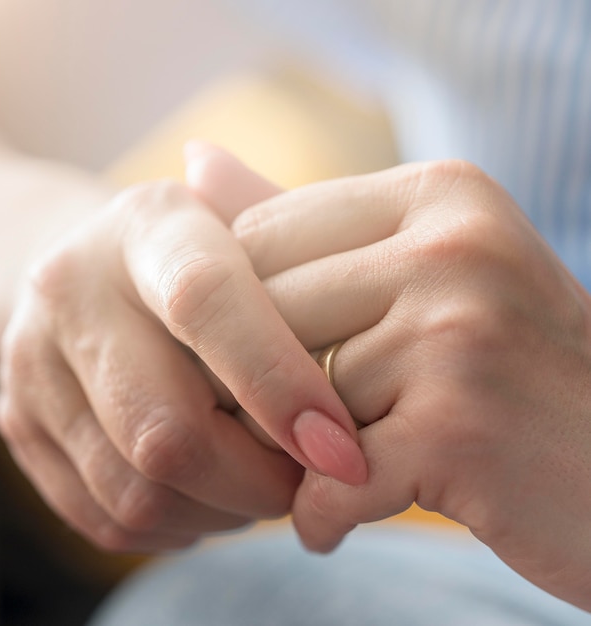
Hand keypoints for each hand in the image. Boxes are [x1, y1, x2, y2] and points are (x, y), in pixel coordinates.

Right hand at [0, 160, 365, 552]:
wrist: (93, 273)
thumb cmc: (202, 257)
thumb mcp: (249, 232)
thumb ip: (303, 254)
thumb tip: (360, 297)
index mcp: (146, 225)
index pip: (207, 303)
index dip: (279, 385)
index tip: (341, 450)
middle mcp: (74, 286)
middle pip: (167, 428)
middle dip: (258, 480)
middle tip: (309, 478)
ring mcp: (34, 360)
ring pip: (138, 490)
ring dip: (222, 510)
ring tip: (264, 485)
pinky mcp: (18, 424)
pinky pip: (107, 518)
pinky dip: (179, 525)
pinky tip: (213, 493)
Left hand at [198, 154, 590, 609]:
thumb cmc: (507, 368)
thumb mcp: (418, 271)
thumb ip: (301, 220)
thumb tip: (193, 159)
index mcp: (436, 194)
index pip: (259, 238)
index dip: (244, 316)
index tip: (274, 363)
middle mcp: (451, 246)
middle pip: (264, 311)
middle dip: (259, 385)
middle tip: (293, 427)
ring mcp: (458, 331)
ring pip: (289, 396)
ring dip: (294, 451)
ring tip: (339, 466)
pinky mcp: (460, 426)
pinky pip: (330, 477)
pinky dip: (321, 511)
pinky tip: (341, 515)